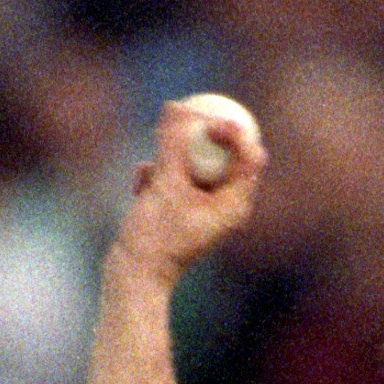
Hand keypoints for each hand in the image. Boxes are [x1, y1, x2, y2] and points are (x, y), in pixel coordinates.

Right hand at [112, 97, 266, 290]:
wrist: (133, 278)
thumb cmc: (155, 237)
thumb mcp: (164, 184)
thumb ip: (172, 144)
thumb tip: (177, 105)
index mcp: (235, 204)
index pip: (249, 155)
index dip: (232, 130)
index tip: (205, 121)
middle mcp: (225, 206)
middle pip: (222, 155)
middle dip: (195, 139)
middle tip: (174, 123)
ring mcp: (202, 209)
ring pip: (192, 165)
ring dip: (169, 158)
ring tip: (150, 171)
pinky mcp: (180, 211)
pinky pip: (173, 179)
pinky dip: (157, 175)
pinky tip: (140, 185)